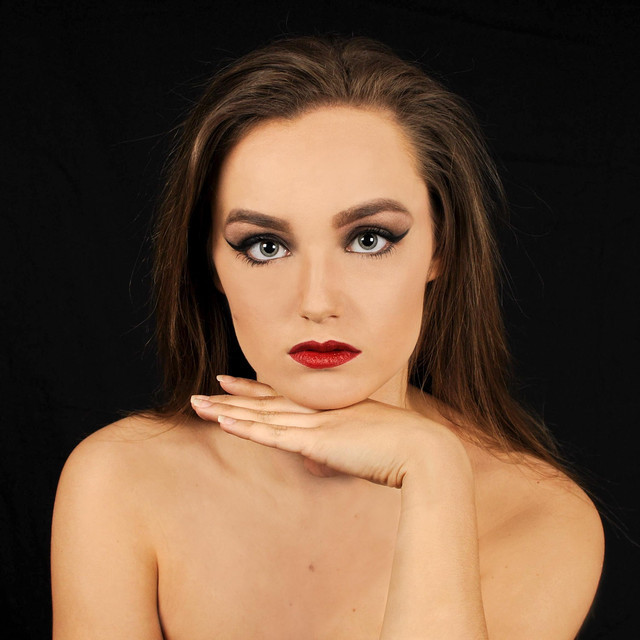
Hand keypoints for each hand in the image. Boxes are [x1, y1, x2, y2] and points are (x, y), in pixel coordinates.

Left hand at [191, 376, 466, 487]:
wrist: (423, 450)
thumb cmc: (404, 448)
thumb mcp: (367, 444)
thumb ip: (343, 447)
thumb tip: (327, 456)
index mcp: (328, 410)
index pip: (283, 398)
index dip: (255, 390)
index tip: (232, 382)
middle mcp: (316, 412)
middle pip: (265, 404)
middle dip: (232, 398)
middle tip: (204, 392)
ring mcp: (314, 425)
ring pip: (261, 417)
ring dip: (228, 411)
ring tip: (198, 404)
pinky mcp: (315, 442)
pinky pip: (272, 435)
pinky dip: (246, 428)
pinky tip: (223, 422)